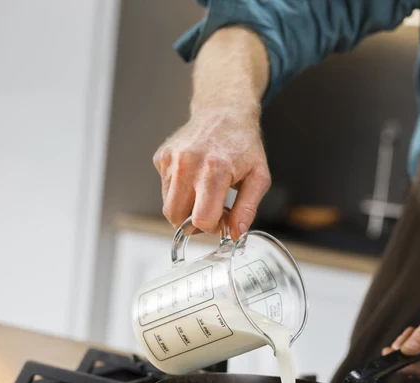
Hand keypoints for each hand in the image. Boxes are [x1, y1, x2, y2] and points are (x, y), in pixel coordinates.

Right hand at [153, 107, 271, 236]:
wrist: (224, 111)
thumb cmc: (243, 143)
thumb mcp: (258, 177)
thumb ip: (247, 208)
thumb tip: (236, 234)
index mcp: (214, 170)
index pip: (201, 219)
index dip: (212, 228)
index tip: (222, 221)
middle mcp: (188, 164)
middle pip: (176, 217)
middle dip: (194, 224)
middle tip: (211, 212)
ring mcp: (171, 160)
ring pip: (168, 205)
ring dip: (185, 208)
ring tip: (204, 194)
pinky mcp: (161, 157)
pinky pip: (165, 189)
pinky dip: (179, 192)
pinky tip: (194, 178)